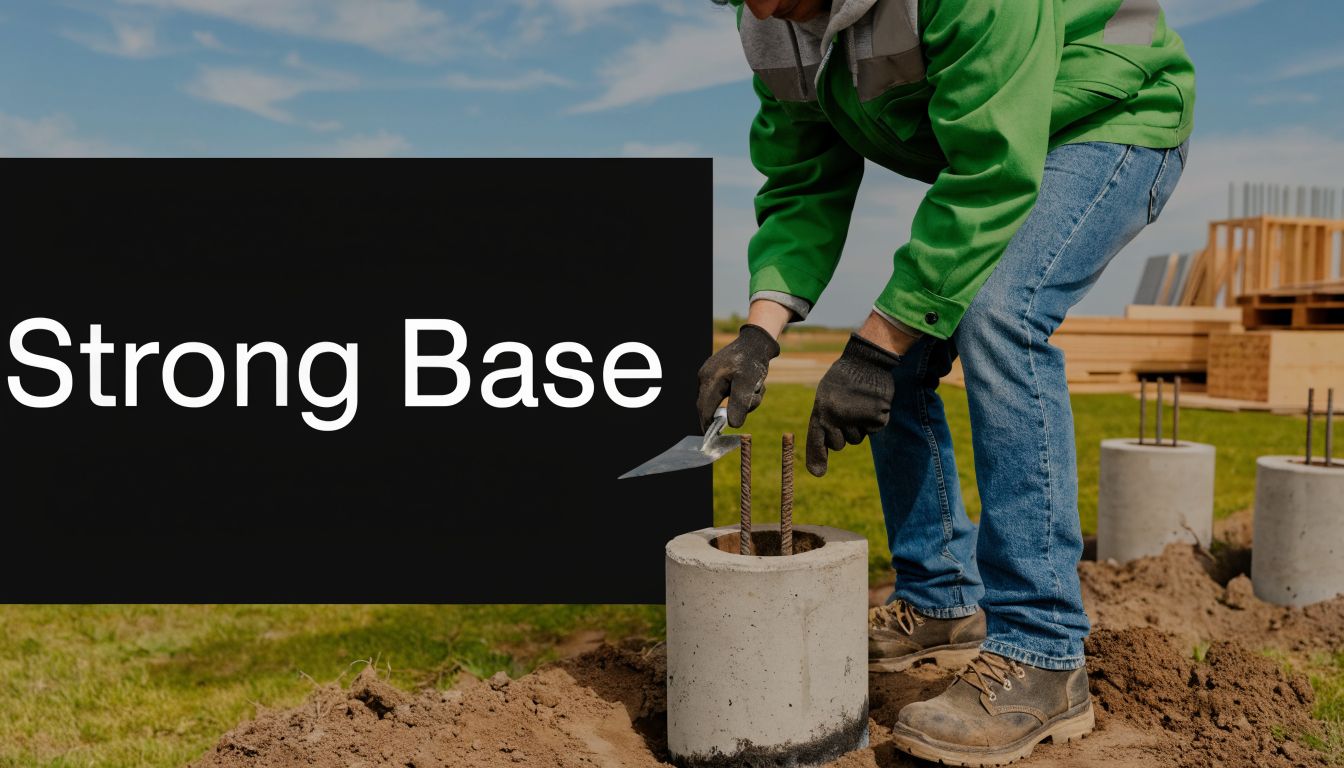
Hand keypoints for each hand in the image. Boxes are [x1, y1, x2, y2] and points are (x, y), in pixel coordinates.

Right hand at [696, 324, 779, 429]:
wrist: (757, 341)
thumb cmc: (752, 361)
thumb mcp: (748, 383)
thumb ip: (740, 404)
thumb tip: (732, 425)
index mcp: (709, 379)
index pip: (704, 409)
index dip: (708, 425)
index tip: (714, 438)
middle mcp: (705, 377)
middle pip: (710, 405)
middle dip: (730, 411)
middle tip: (747, 409)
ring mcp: (709, 374)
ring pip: (720, 399)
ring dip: (740, 401)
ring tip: (757, 389)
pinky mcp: (717, 374)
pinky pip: (724, 392)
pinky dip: (739, 394)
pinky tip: (753, 386)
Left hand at [806, 333, 899, 476]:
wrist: (867, 360)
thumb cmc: (845, 379)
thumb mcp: (827, 395)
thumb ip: (825, 419)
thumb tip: (829, 445)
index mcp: (821, 410)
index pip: (817, 440)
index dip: (817, 458)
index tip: (817, 473)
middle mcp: (837, 417)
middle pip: (840, 444)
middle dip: (844, 435)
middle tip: (848, 413)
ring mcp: (857, 419)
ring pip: (857, 439)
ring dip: (859, 426)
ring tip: (859, 403)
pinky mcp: (876, 418)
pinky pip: (873, 430)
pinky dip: (874, 420)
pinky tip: (871, 402)